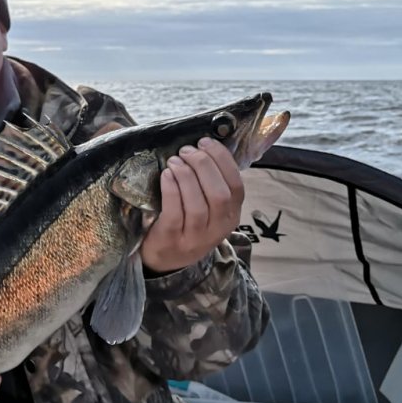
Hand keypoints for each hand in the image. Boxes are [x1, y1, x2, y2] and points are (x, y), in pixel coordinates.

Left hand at [140, 137, 243, 272]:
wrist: (165, 260)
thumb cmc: (187, 224)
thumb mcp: (209, 210)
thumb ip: (212, 184)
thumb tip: (206, 147)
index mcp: (231, 216)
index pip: (236, 186)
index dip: (222, 160)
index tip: (206, 142)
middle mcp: (218, 229)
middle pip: (219, 194)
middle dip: (203, 165)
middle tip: (186, 151)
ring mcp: (195, 237)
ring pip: (198, 204)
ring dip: (186, 176)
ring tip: (174, 161)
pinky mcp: (172, 240)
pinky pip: (175, 212)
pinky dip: (171, 190)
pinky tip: (166, 175)